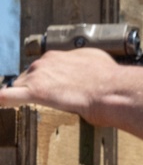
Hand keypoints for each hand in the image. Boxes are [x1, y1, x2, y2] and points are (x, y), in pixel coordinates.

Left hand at [0, 48, 123, 121]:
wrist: (110, 89)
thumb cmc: (107, 77)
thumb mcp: (95, 60)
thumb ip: (82, 63)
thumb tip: (86, 68)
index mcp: (55, 57)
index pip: (40, 69)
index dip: (43, 81)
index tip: (49, 89)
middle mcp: (43, 63)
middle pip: (27, 77)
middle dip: (33, 89)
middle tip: (47, 102)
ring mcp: (37, 77)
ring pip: (18, 87)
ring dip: (23, 96)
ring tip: (27, 107)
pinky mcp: (35, 92)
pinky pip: (8, 96)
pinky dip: (4, 99)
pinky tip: (1, 103)